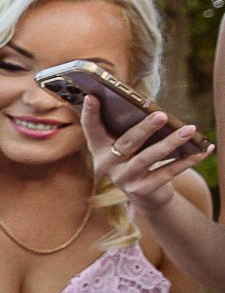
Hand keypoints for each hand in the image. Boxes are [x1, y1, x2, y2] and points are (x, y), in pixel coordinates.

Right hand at [83, 97, 206, 219]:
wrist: (147, 195)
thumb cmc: (138, 159)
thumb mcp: (129, 146)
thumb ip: (131, 129)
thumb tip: (155, 111)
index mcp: (99, 148)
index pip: (91, 129)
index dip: (90, 113)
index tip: (92, 96)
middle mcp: (107, 164)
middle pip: (127, 143)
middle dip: (145, 128)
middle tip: (162, 115)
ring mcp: (123, 178)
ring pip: (148, 158)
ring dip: (170, 143)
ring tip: (189, 130)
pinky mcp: (141, 190)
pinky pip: (167, 172)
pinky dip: (187, 161)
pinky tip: (202, 151)